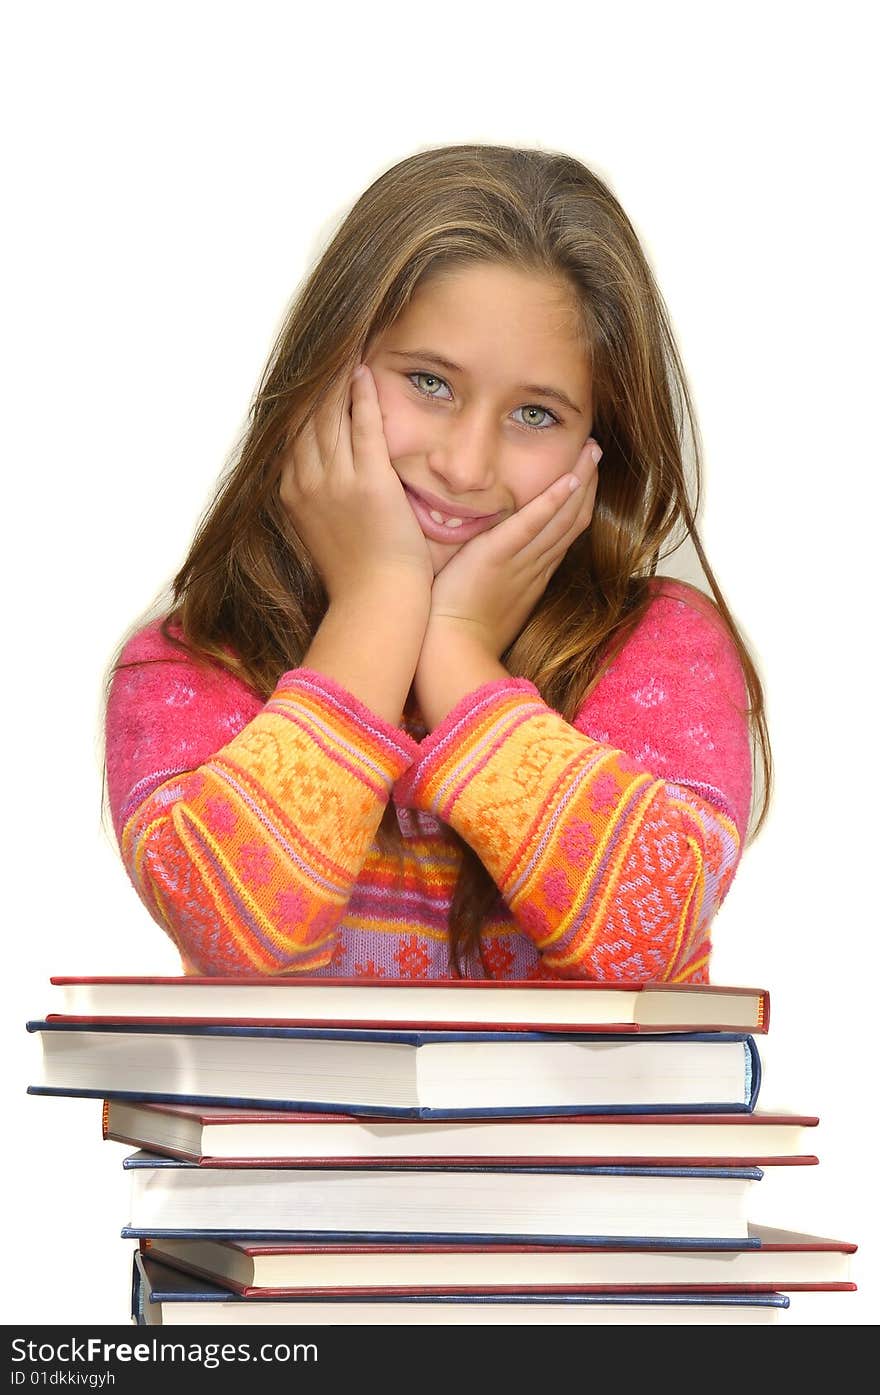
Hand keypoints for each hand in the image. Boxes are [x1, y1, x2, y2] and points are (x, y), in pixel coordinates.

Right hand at [279, 364, 433, 604]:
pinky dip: (363, 397)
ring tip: (345, 343)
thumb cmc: (357, 574)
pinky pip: (364, 428)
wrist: (375, 602)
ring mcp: (336, 482)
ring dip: (336, 377)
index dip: (300, 398)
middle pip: (307, 416)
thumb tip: (321, 476)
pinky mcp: (369, 483)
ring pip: (331, 416)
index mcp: (292, 493)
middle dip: (315, 378)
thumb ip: (316, 497)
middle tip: (327, 343)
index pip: (293, 431)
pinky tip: (365, 372)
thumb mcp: (320, 530)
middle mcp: (307, 482)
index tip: (309, 370)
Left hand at [425, 441, 600, 657]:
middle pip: (572, 520)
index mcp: (533, 576)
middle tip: (595, 451)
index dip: (576, 503)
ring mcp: (521, 562)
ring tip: (591, 449)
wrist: (452, 653)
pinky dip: (553, 500)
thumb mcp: (489, 602)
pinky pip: (532, 525)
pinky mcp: (498, 557)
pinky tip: (569, 477)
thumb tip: (492, 565)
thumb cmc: (460, 633)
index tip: (583, 476)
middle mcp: (535, 567)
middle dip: (587, 483)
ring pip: (562, 517)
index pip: (563, 533)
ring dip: (580, 481)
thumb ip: (497, 578)